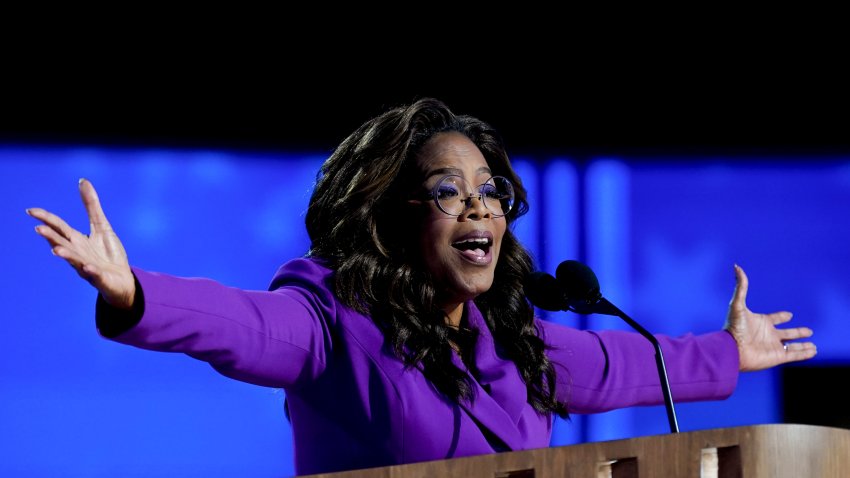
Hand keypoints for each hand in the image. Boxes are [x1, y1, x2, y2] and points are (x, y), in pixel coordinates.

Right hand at [28, 179, 135, 308]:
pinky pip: (94, 275)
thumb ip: (91, 205)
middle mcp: (78, 253)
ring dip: (66, 255)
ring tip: (55, 250)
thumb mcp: (101, 225)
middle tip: (39, 229)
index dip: (46, 219)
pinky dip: (90, 271)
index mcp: (77, 240)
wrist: (122, 279)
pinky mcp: (100, 278)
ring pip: (74, 261)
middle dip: (51, 237)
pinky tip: (88, 267)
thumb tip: (82, 181)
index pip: (58, 227)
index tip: (31, 211)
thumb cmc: (108, 253)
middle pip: (62, 243)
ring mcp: (87, 267)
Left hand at [724, 264, 815, 370]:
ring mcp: (774, 346)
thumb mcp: (737, 304)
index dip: (782, 317)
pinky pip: (795, 355)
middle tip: (808, 331)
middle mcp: (769, 334)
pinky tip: (813, 351)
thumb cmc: (733, 327)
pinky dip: (805, 353)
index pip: (775, 319)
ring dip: (803, 345)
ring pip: (793, 346)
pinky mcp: (778, 357)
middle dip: (798, 332)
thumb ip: (741, 286)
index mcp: (761, 322)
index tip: (789, 315)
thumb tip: (737, 266)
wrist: (732, 349)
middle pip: (787, 333)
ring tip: (814, 346)